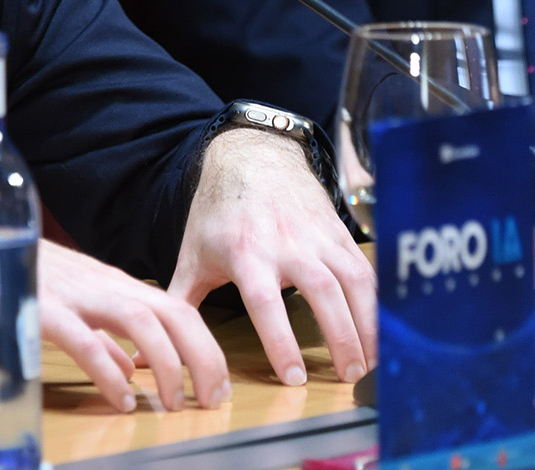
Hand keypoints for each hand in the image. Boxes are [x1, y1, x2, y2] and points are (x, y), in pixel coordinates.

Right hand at [38, 240, 229, 412]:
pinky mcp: (44, 309)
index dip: (204, 346)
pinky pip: (86, 341)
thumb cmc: (28, 277)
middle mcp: (104, 285)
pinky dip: (109, 372)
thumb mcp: (75, 306)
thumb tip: (130, 370)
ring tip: (175, 401)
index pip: (176, 309)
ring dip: (167, 362)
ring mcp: (76, 294)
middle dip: (202, 355)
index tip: (217, 384)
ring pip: (140, 319)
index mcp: (115, 286)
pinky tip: (122, 399)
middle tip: (212, 397)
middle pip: (172, 312)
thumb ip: (105, 337)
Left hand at [168, 129, 376, 387]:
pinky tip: (382, 330)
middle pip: (320, 292)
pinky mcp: (339, 231)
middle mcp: (287, 242)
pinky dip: (378, 300)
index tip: (294, 376)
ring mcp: (318, 234)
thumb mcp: (194, 253)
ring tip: (370, 363)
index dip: (280, 339)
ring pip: (351, 280)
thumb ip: (181, 301)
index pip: (266, 301)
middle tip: (348, 377)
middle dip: (339, 336)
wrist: (252, 156)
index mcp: (246, 251)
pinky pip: (365, 267)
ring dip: (366, 323)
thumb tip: (151, 343)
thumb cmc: (219, 212)